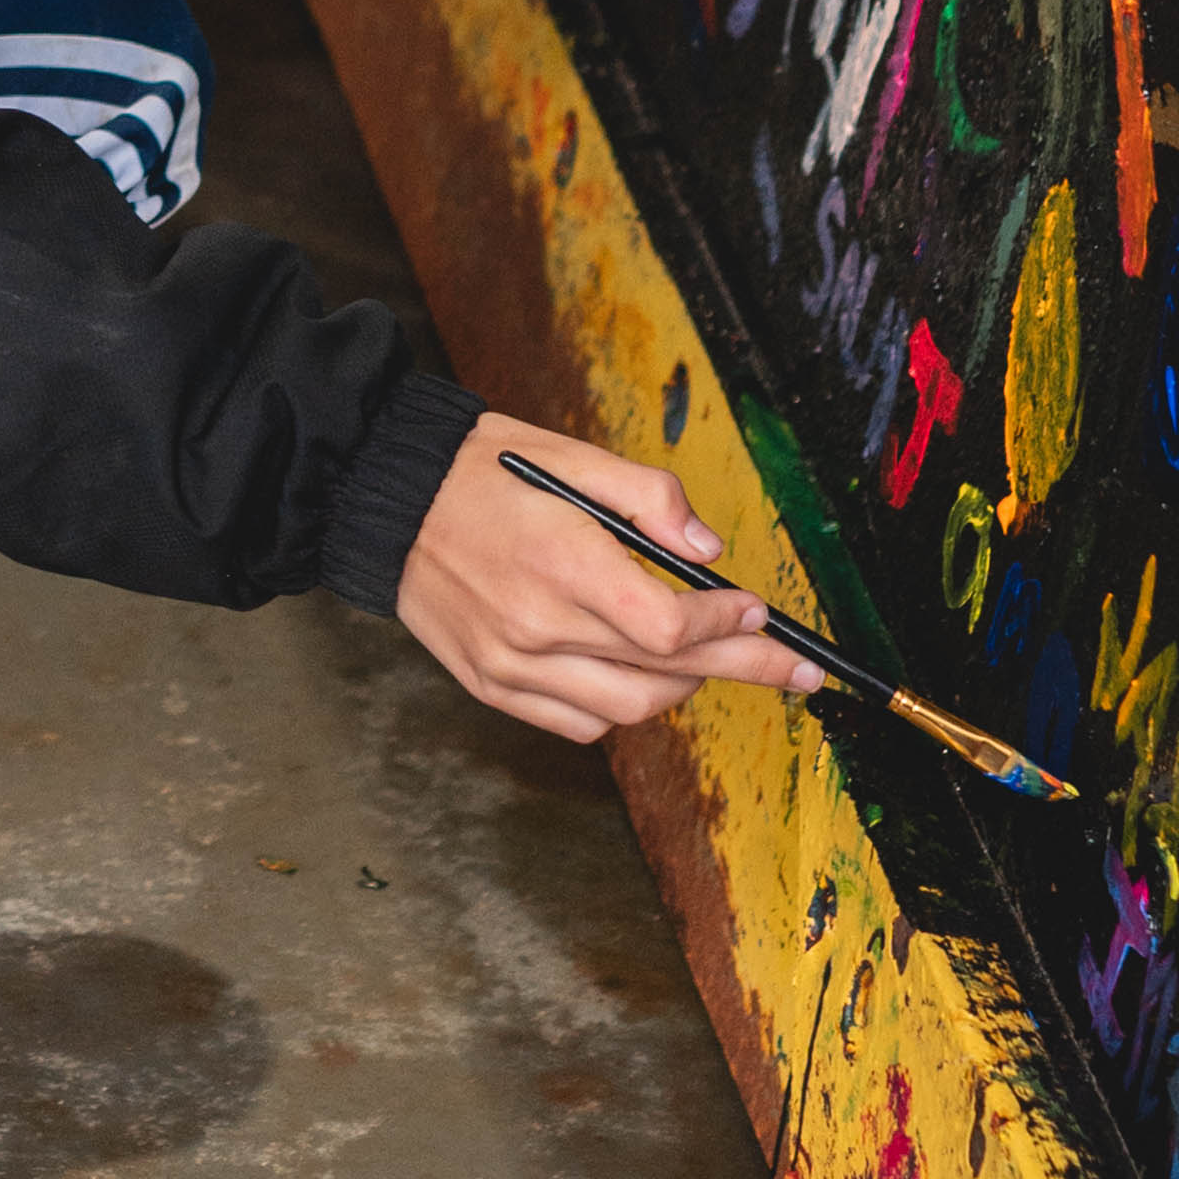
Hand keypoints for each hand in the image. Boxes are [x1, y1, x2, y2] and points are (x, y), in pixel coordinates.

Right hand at [394, 413, 822, 742]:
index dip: (729, 624)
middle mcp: (537, 626)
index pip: (670, 624)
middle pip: (667, 672)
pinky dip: (622, 707)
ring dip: (681, 687)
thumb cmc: (477, 469)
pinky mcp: (491, 686)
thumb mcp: (570, 455)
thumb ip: (648, 498)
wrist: (384, 499)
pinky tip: (633, 674)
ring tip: (703, 660)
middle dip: (743, 666)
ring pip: (631, 709)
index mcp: (561, 562)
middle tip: (795, 667)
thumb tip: (708, 554)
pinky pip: (581, 723)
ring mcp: (512, 665)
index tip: (757, 610)